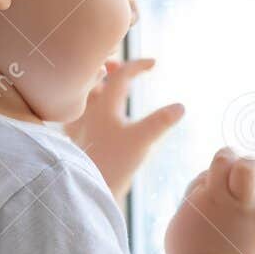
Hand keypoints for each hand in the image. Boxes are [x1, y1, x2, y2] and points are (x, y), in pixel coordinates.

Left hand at [64, 58, 183, 202]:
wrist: (88, 190)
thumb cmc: (114, 164)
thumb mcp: (142, 141)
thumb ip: (161, 122)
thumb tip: (180, 106)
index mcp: (105, 104)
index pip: (121, 74)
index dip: (138, 65)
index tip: (154, 63)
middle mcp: (88, 110)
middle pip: (95, 78)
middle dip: (109, 68)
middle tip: (118, 63)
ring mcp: (78, 124)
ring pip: (83, 95)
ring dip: (94, 85)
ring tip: (102, 83)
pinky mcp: (74, 140)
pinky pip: (75, 114)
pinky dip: (83, 106)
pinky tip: (87, 114)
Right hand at [164, 148, 254, 253]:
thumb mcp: (175, 232)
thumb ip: (186, 212)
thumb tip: (194, 203)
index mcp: (196, 200)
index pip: (204, 175)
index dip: (210, 178)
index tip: (214, 190)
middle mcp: (217, 198)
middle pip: (223, 160)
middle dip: (230, 155)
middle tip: (238, 164)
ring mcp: (240, 209)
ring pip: (247, 169)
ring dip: (254, 163)